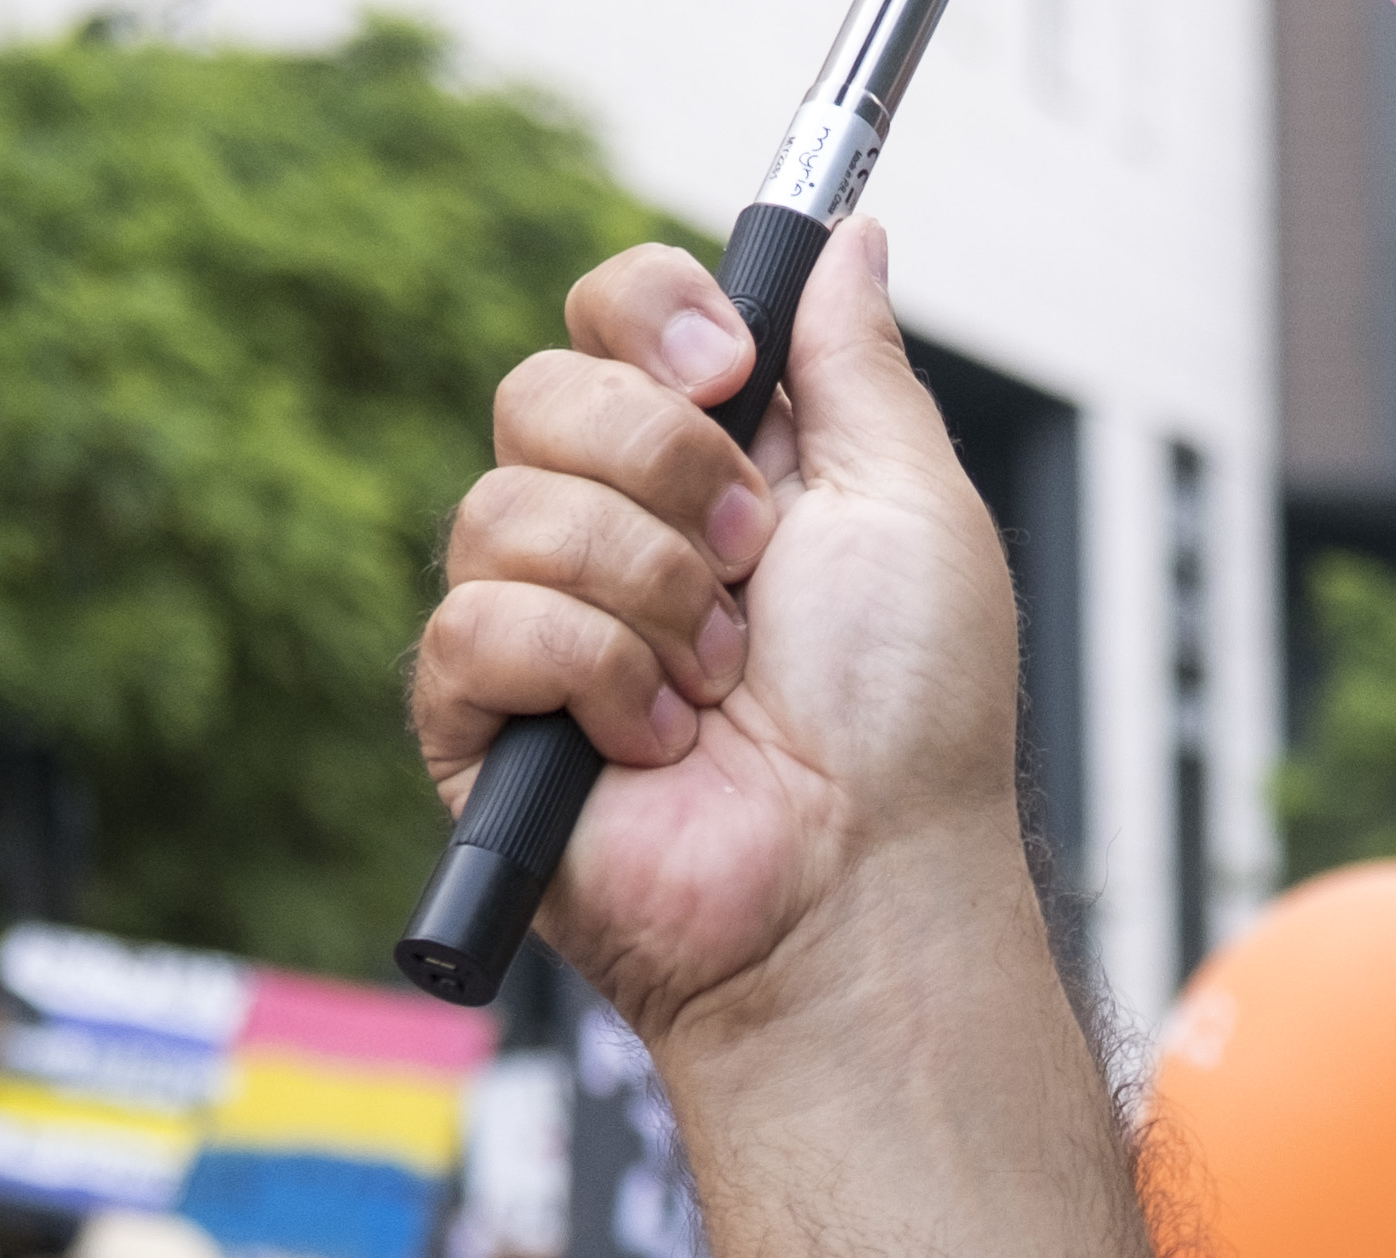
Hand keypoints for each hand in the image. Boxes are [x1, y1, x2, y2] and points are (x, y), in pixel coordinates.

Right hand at [411, 221, 1026, 1050]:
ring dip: (650, 592)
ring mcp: (542, 626)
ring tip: (722, 682)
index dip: (653, 316)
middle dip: (667, 471)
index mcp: (711, 465)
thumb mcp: (914, 505)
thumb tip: (843, 236)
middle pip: (540, 388)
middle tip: (753, 566)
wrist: (868, 883)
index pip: (610, 317)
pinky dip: (596, 678)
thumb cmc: (913, 724)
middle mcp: (614, 529)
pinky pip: (480, 623)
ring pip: (508, 505)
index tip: (731, 372)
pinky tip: (660, 744)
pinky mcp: (485, 722)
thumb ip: (858, 361)